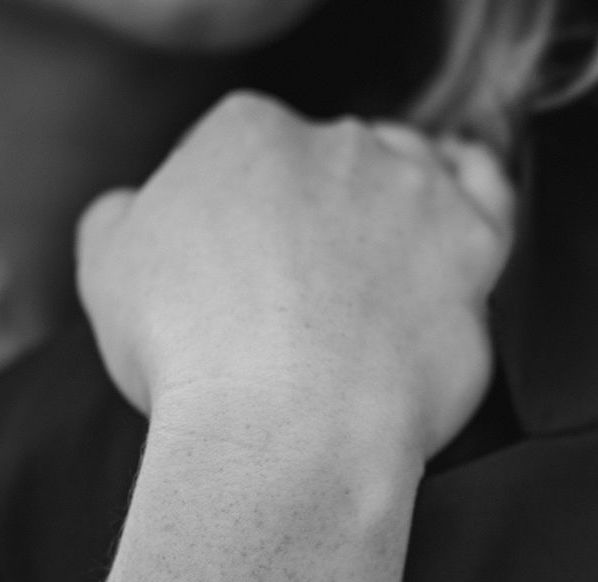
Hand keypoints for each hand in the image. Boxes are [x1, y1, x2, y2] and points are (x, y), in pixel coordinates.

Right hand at [76, 94, 512, 465]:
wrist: (286, 434)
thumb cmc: (192, 362)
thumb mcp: (108, 271)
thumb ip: (125, 217)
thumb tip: (138, 208)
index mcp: (245, 132)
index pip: (253, 151)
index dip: (251, 215)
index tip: (250, 271)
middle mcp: (337, 144)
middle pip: (336, 165)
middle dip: (325, 217)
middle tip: (311, 296)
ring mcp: (413, 190)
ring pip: (413, 178)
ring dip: (400, 215)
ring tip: (379, 280)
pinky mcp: (473, 243)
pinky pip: (489, 199)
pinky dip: (476, 206)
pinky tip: (458, 235)